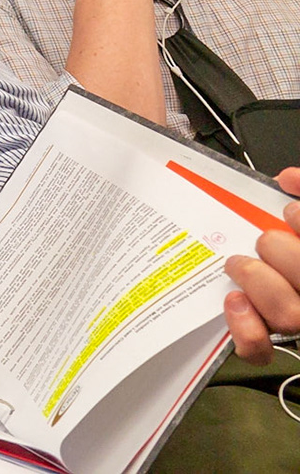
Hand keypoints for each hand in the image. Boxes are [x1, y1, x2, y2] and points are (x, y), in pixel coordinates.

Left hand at [223, 168, 299, 363]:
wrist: (272, 280)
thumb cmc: (281, 252)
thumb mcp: (295, 224)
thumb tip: (289, 178)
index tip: (288, 210)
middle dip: (280, 251)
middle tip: (263, 239)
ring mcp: (299, 324)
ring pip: (288, 314)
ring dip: (258, 281)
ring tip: (239, 263)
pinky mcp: (273, 346)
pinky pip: (260, 348)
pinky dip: (245, 328)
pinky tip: (234, 301)